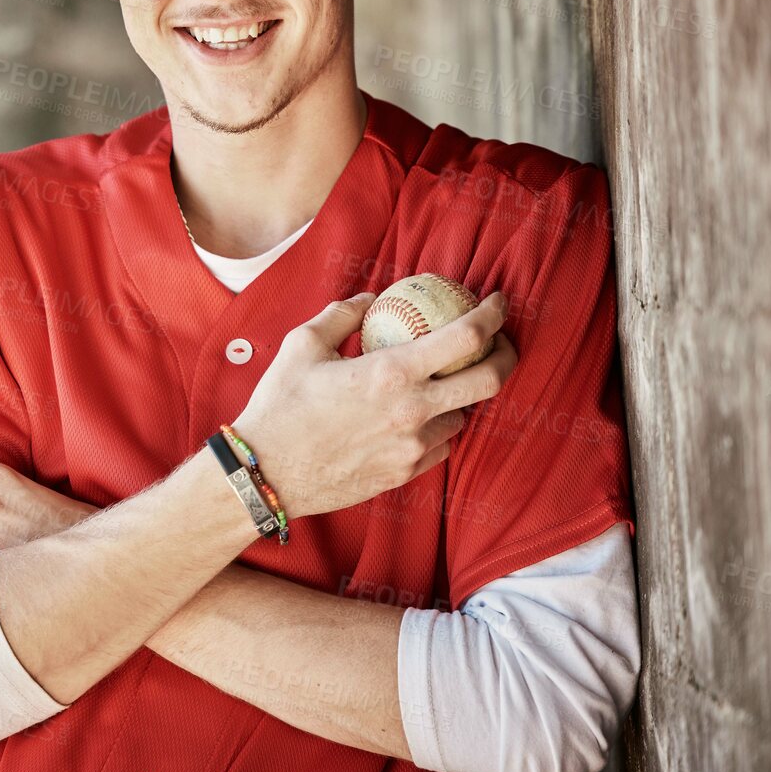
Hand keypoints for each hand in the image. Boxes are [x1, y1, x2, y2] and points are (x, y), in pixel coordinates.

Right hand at [232, 290, 517, 520]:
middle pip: (489, 380)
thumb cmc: (280, 405)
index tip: (498, 301)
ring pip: (463, 416)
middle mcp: (413, 411)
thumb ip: (342, 314)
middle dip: (505, 354)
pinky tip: (417, 417)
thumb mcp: (302, 344)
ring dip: (460, 396)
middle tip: (497, 341)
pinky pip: (440, 446)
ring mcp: (413, 447)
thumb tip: (370, 298)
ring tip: (441, 383)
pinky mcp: (404, 473)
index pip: (466, 336)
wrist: (265, 472)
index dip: (493, 314)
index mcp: (391, 373)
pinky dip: (437, 427)